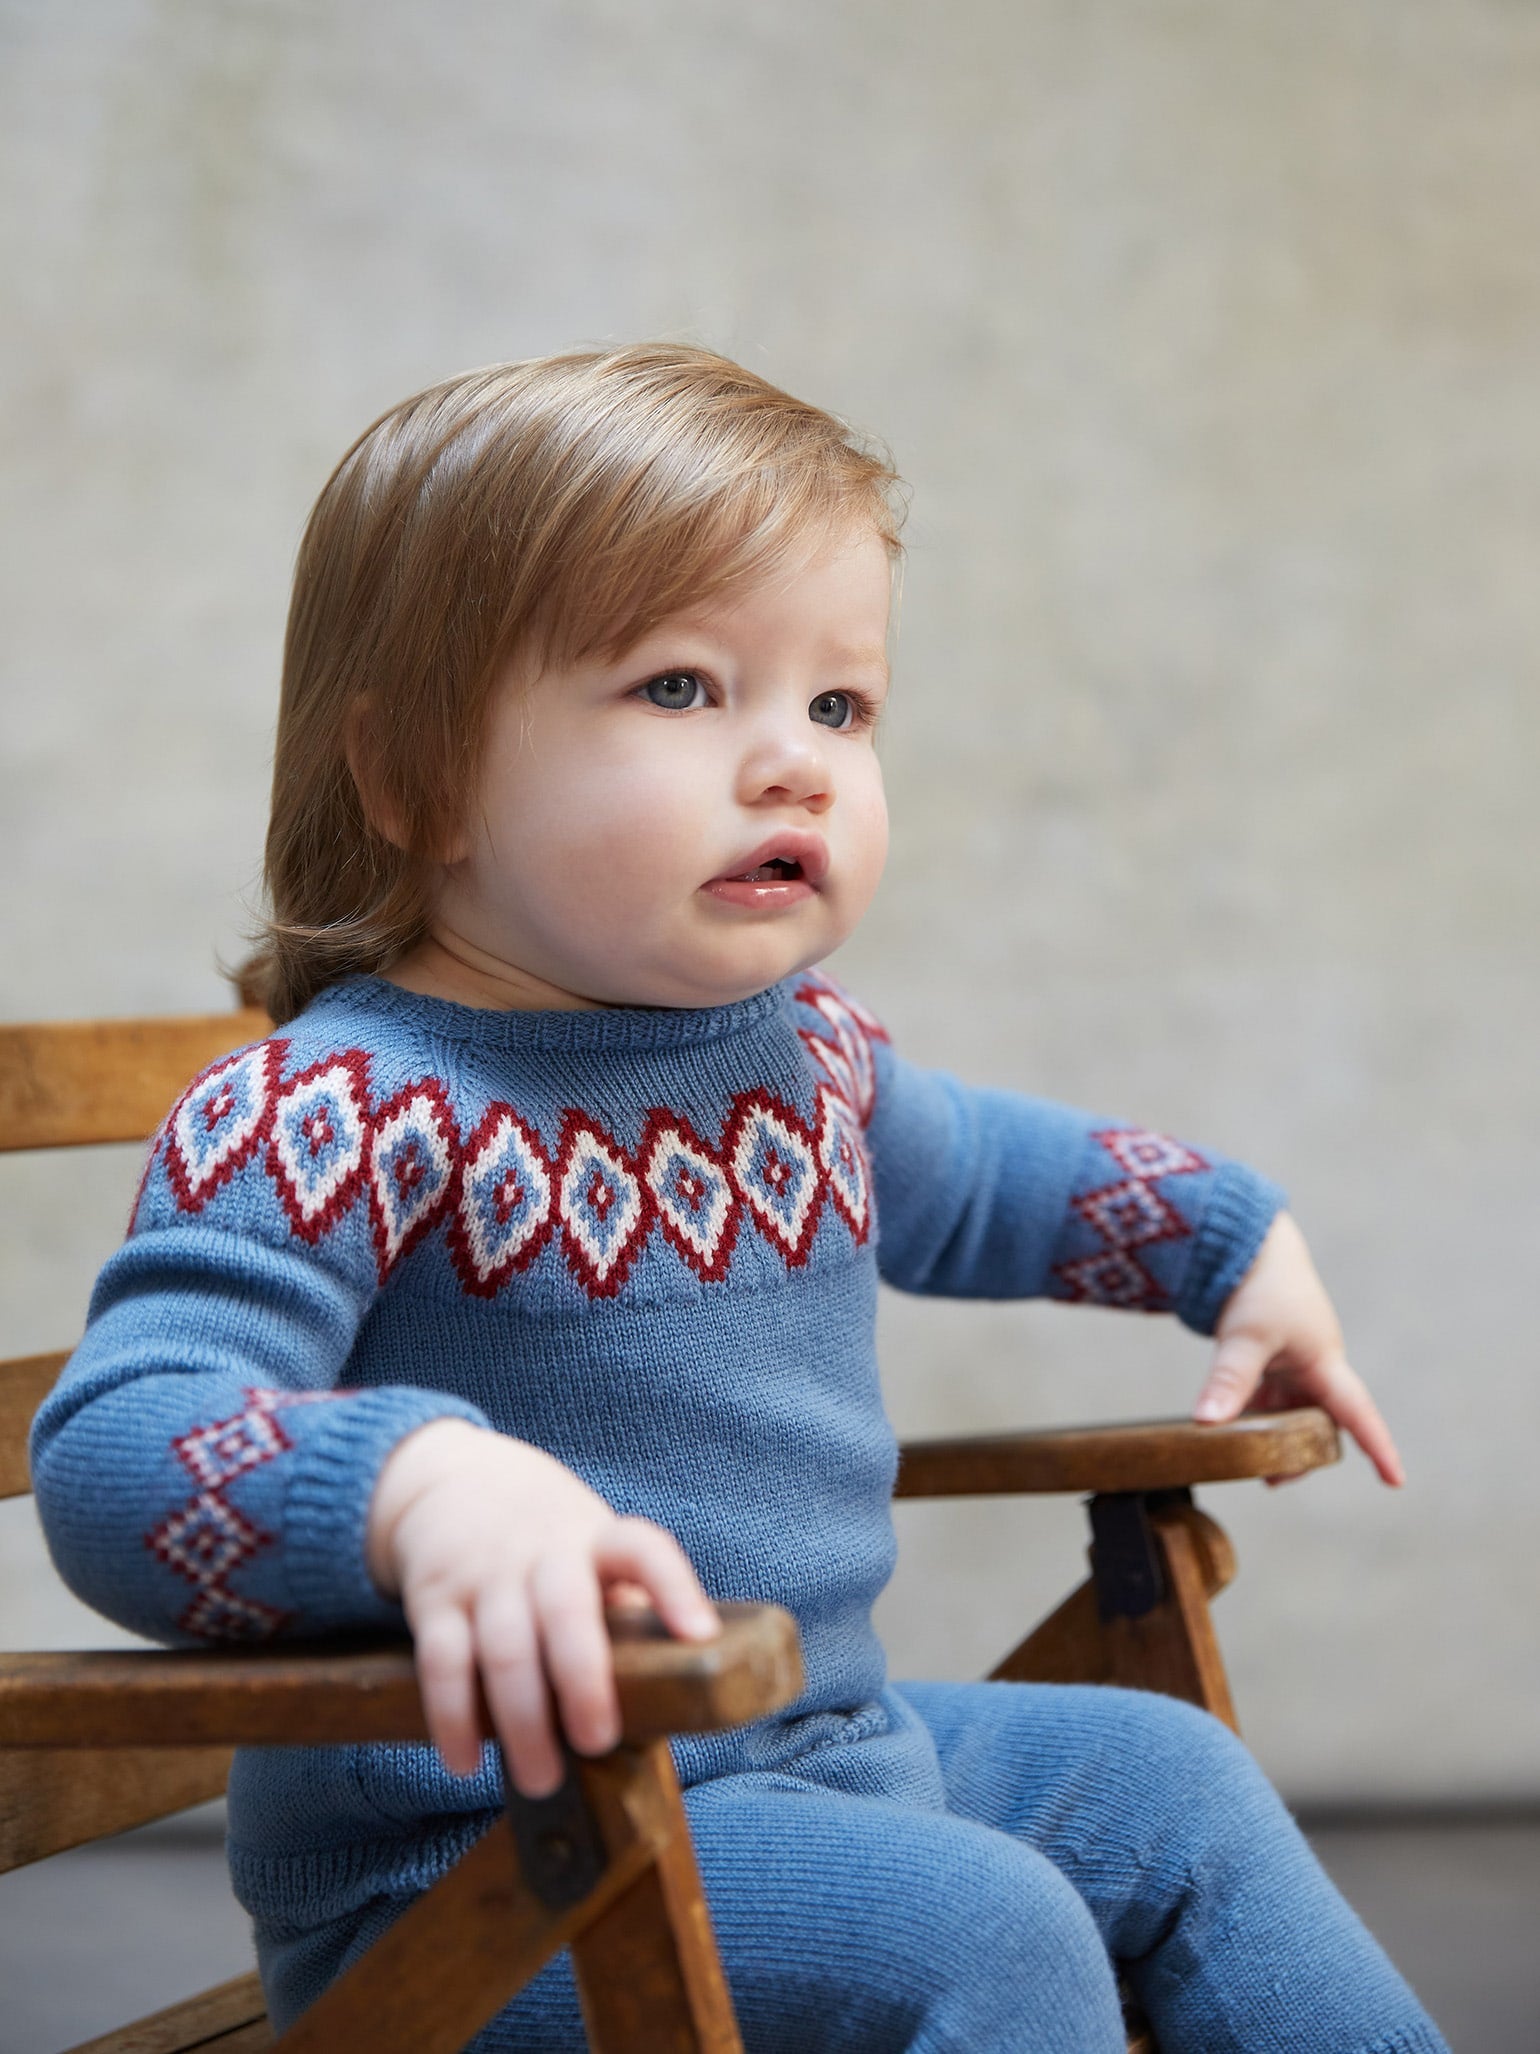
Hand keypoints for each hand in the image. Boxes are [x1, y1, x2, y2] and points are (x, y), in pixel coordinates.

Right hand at [366, 1419, 718, 1794]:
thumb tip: (673, 1697)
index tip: (700, 1636)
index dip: (674, 1588)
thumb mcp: (594, 1550)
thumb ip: (625, 1608)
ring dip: (522, 1721)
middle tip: (596, 1742)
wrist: (456, 1479)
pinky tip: (465, 1762)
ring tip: (541, 1779)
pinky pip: (442, 1662)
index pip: (643, 1550)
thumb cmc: (550, 1543)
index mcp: (596, 1542)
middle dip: (583, 1680)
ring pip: (504, 1647)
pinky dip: (452, 1717)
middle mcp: (543, 1553)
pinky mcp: (436, 1599)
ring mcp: (486, 1574)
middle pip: (566, 1609)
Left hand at [1193, 1211, 1404, 1486]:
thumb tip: (1206, 1423)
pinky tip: (1230, 1424)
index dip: (1379, 1449)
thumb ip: (1229, 1380)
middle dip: (1305, 1451)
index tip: (1396, 1482)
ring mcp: (1294, 1361)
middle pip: (1322, 1422)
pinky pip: (1270, 1396)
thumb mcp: (1245, 1336)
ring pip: (1292, 1411)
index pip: (1359, 1414)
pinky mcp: (1271, 1355)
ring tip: (1247, 1460)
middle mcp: (1316, 1365)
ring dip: (1276, 1435)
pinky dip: (1255, 1414)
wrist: (1248, 1242)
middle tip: (1271, 1478)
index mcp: (1324, 1361)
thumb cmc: (1258, 1284)